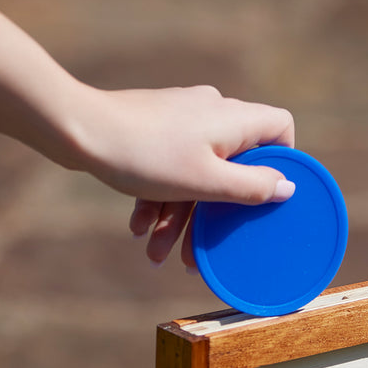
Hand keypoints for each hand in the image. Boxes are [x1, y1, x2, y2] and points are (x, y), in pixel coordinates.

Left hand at [74, 85, 295, 265]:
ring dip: (177, 217)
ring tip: (154, 254)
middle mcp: (212, 112)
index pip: (280, 129)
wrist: (79, 130)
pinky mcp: (154, 128)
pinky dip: (157, 198)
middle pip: (231, 167)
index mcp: (234, 119)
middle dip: (210, 216)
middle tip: (195, 255)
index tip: (269, 197)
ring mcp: (181, 119)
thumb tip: (288, 187)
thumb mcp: (206, 183)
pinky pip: (168, 167)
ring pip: (194, 174)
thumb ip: (251, 187)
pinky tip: (137, 228)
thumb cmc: (146, 155)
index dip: (282, 163)